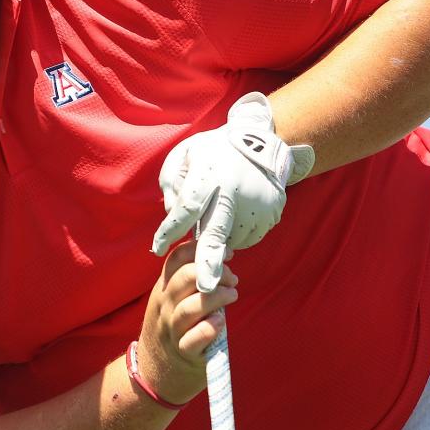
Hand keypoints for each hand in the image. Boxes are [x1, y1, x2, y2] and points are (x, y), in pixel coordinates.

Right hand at [136, 241, 238, 405]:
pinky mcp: (184, 353)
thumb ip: (187, 282)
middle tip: (232, 279)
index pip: (176, 258)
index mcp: (163, 288)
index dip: (202, 250)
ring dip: (216, 298)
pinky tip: (220, 322)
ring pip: (190, 307)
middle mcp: (164, 306)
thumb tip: (218, 257)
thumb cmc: (172, 329)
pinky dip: (209, 328)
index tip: (225, 253)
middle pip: (184, 278)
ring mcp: (172, 330)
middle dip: (214, 273)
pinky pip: (194, 338)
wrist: (153, 373)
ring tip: (233, 295)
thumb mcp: (170, 300)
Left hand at [152, 92, 314, 291]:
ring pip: (231, 238)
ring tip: (221, 208)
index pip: (186, 209)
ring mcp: (257, 205)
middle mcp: (234, 193)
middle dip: (210, 262)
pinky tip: (236, 209)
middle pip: (218, 232)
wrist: (260, 141)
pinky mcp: (272, 213)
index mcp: (209, 176)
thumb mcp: (184, 155)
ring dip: (220, 235)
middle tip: (206, 288)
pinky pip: (248, 236)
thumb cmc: (212, 151)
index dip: (170, 230)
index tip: (157, 249)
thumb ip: (171, 184)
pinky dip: (237, 230)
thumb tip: (172, 215)